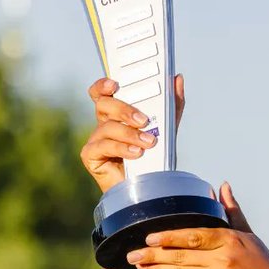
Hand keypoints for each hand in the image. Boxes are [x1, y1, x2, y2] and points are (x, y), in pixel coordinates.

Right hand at [81, 73, 186, 192]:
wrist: (148, 189)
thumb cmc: (153, 158)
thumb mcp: (167, 129)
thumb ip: (172, 105)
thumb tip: (177, 79)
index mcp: (116, 114)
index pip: (103, 92)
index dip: (104, 85)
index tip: (115, 84)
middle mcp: (103, 124)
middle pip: (104, 105)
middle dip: (123, 109)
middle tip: (144, 120)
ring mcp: (95, 140)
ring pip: (106, 127)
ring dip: (130, 134)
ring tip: (149, 142)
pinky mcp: (91, 156)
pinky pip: (103, 146)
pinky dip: (122, 148)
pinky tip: (136, 153)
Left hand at [125, 184, 268, 268]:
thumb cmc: (263, 266)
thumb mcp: (250, 237)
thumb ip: (232, 212)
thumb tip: (222, 186)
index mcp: (231, 241)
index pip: (194, 236)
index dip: (169, 237)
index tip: (149, 236)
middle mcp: (224, 260)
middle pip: (182, 256)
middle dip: (154, 255)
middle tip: (132, 254)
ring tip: (139, 265)